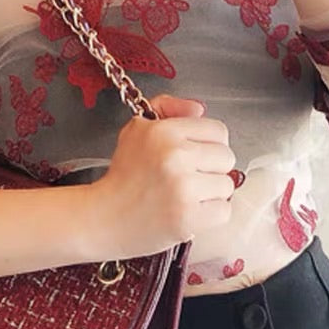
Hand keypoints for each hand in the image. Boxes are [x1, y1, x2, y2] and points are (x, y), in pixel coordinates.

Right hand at [89, 93, 235, 258]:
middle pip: (226, 158)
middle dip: (210, 169)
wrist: (102, 219)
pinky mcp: (188, 218)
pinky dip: (209, 215)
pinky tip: (188, 213)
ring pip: (226, 186)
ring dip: (210, 194)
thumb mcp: (137, 131)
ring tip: (185, 197)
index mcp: (164, 132)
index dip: (208, 145)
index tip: (194, 156)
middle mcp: (176, 156)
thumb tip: (198, 109)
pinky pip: (223, 211)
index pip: (218, 131)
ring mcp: (184, 188)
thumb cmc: (122, 178)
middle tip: (187, 178)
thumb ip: (168, 109)